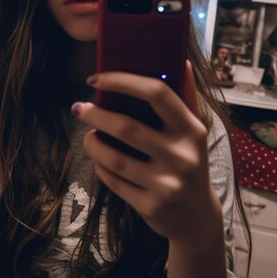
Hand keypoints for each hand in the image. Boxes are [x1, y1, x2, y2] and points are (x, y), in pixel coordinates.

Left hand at [72, 62, 218, 241]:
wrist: (197, 218)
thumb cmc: (190, 163)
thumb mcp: (193, 132)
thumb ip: (185, 96)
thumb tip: (181, 60)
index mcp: (192, 129)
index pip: (156, 93)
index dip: (122, 81)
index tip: (97, 78)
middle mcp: (182, 155)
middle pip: (126, 126)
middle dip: (95, 114)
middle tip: (79, 107)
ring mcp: (167, 184)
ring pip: (113, 158)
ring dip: (92, 142)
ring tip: (88, 134)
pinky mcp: (152, 206)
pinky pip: (113, 181)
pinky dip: (100, 167)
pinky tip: (99, 160)